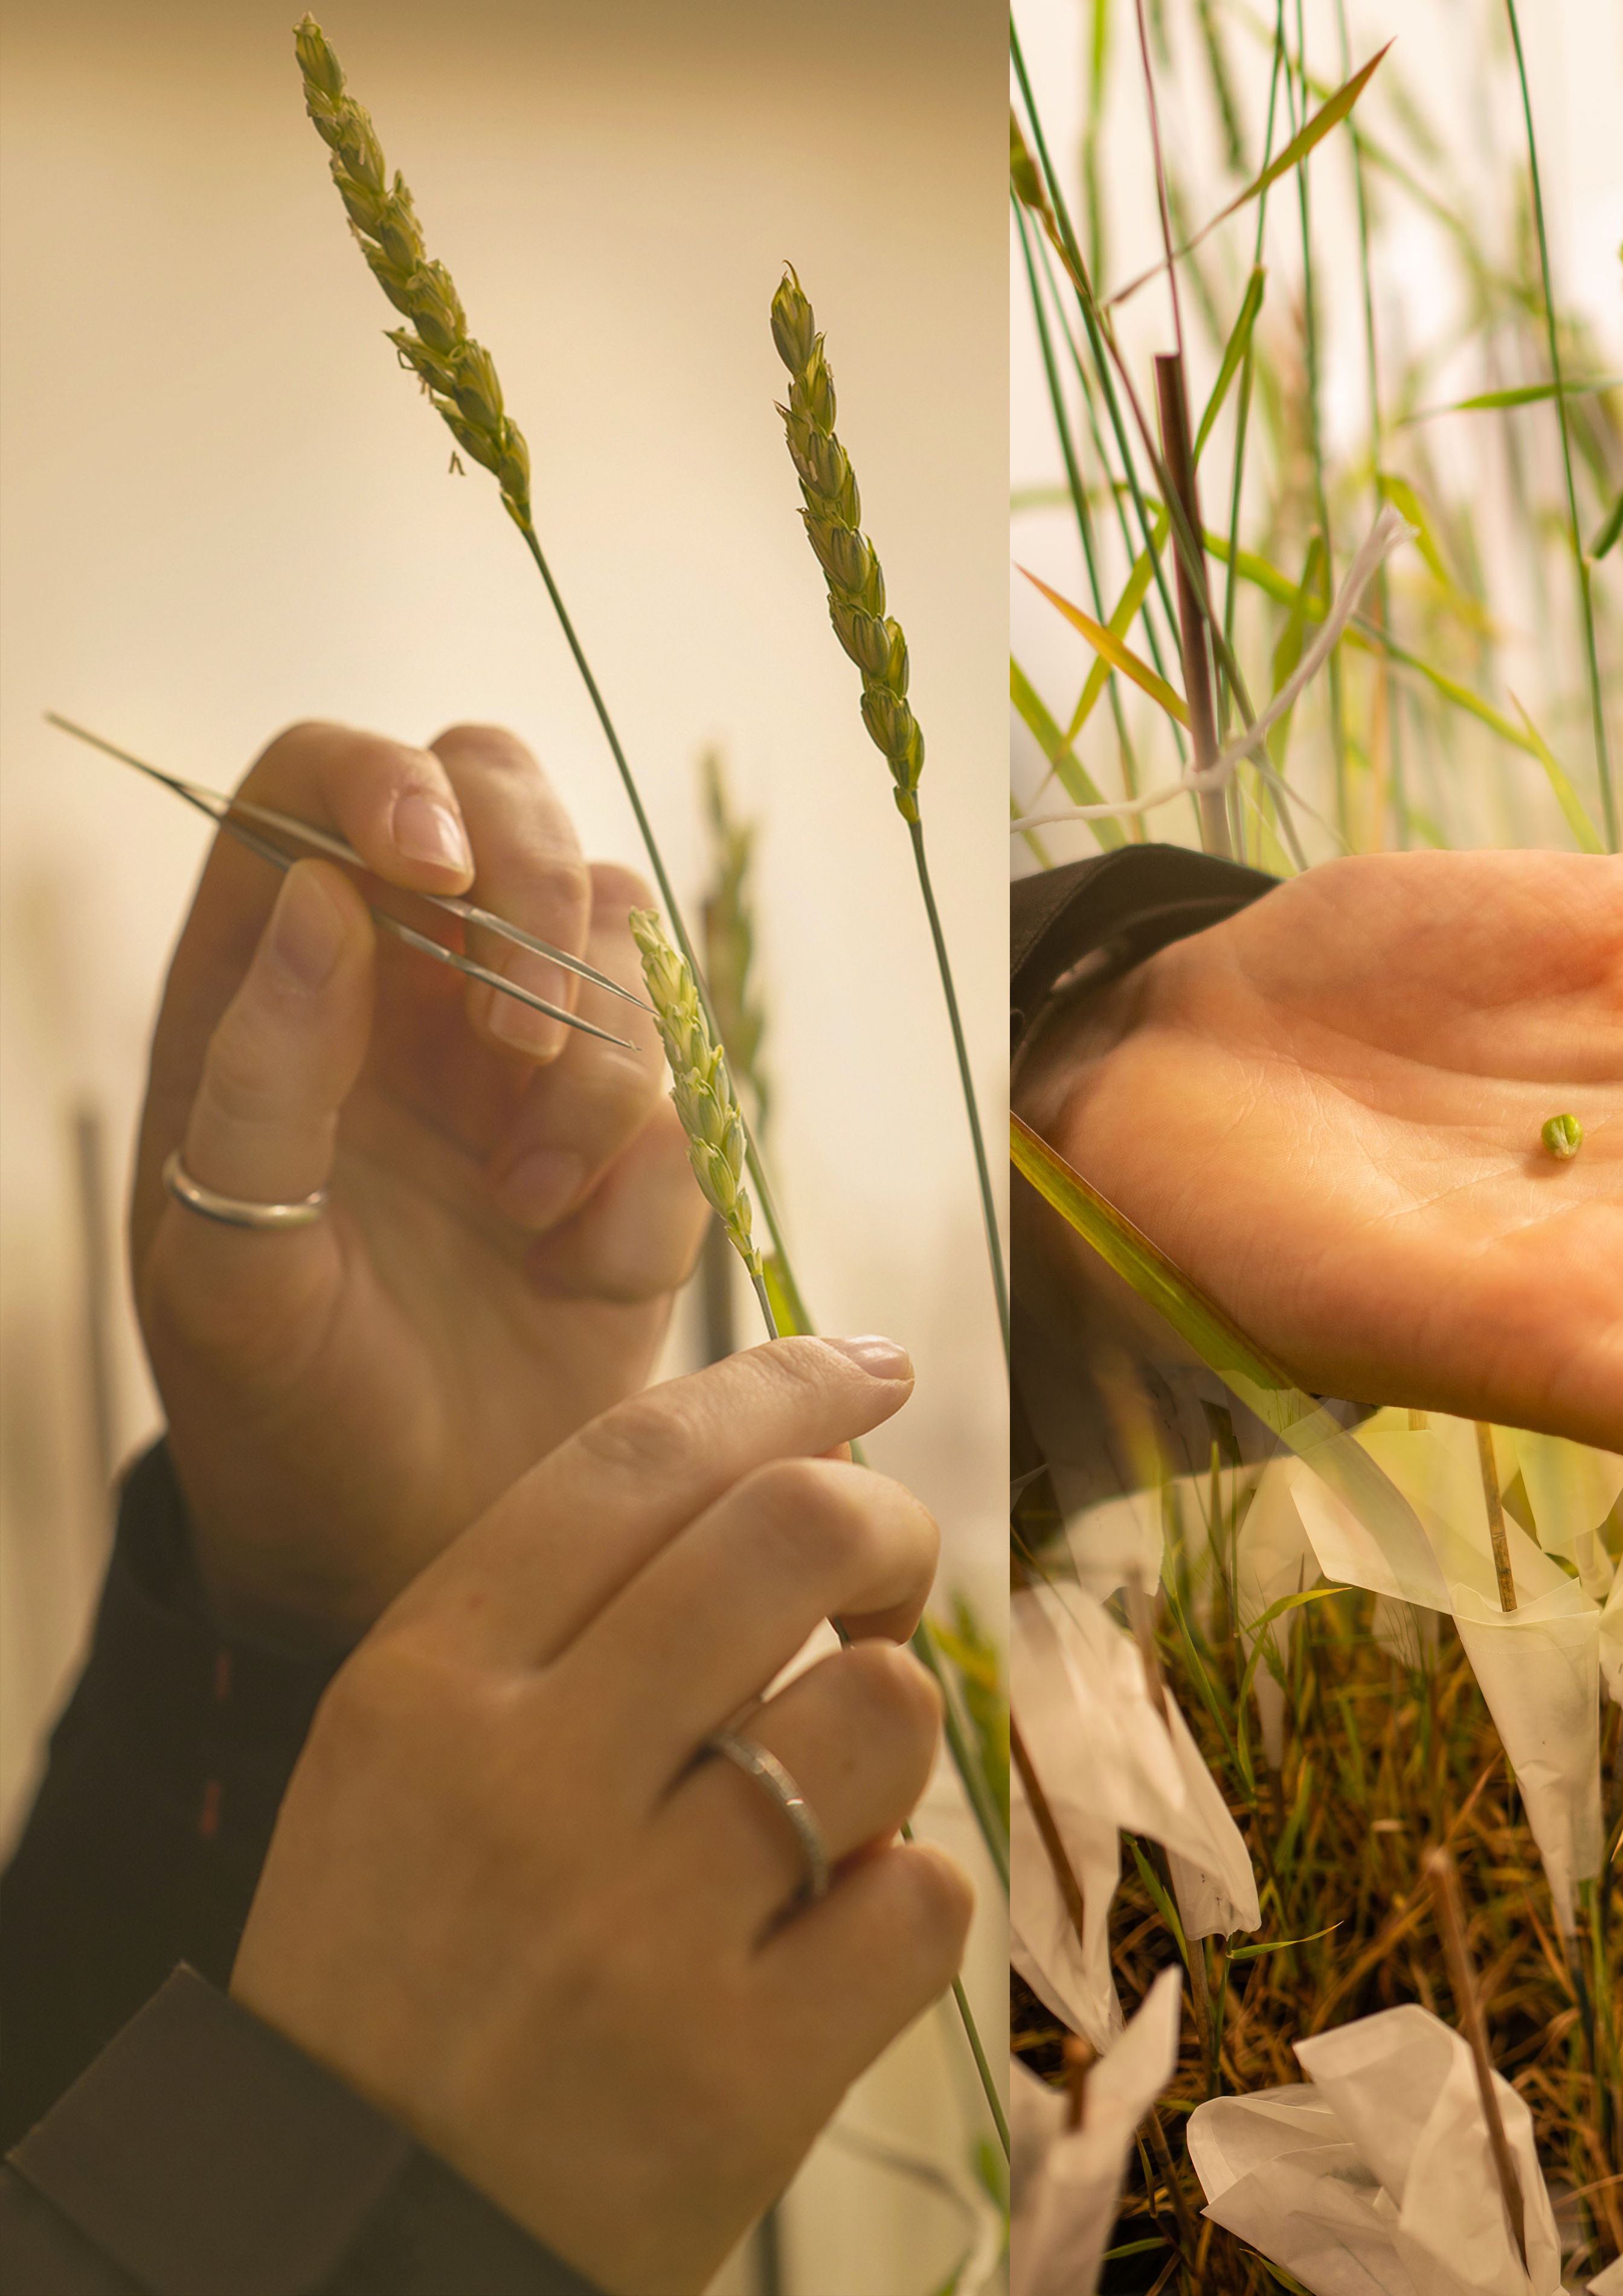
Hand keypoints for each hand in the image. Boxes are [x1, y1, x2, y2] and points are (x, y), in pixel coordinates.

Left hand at [131, 722, 707, 1648]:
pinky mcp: (635, 1136)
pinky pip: (688, 1083)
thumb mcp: (224, 1266)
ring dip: (592, 1069)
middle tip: (511, 1040)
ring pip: (622, 937)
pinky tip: (574, 1258)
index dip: (390, 781)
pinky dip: (645, 1167)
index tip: (430, 874)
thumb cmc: (280, 1413)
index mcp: (269, 984)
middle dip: (539, 886)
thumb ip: (257, 1077)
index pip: (324, 778)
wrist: (413, 1553)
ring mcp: (529, 1054)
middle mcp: (406, 988)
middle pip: (505, 797)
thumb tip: (327, 898)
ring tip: (529, 1208)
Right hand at [232, 1336, 968, 2295]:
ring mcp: (640, 1928)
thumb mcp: (402, 1768)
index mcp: (421, 1691)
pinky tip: (820, 1940)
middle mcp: (526, 1785)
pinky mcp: (744, 2063)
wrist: (352, 2243)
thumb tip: (794, 1459)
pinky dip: (900, 1903)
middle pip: (798, 1529)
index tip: (866, 1365)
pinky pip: (922, 1892)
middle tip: (883, 1580)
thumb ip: (565, 1619)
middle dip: (884, 1526)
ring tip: (823, 1794)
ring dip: (890, 1730)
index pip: (643, 1456)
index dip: (785, 1385)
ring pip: (885, 1705)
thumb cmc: (408, 1980)